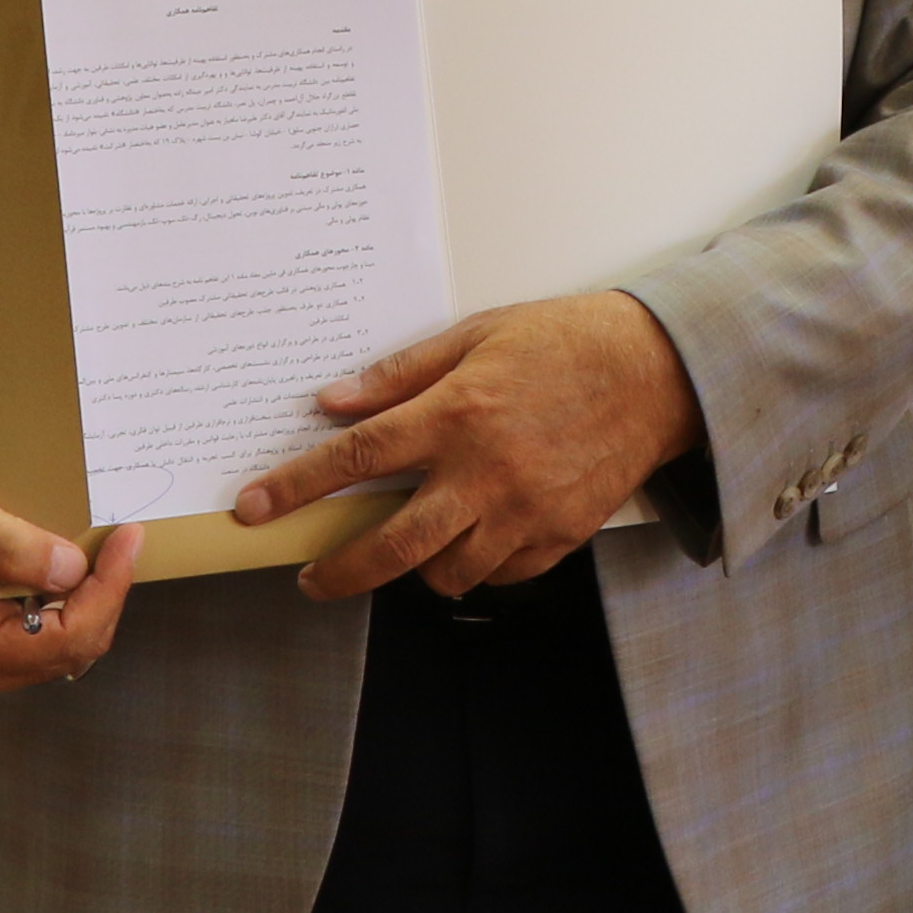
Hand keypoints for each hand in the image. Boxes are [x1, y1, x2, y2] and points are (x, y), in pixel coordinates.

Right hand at [0, 462, 143, 695]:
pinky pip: (64, 631)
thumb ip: (7, 544)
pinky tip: (84, 562)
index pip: (64, 638)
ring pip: (77, 641)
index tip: (128, 538)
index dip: (107, 590)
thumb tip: (71, 569)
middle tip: (125, 537)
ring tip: (108, 546)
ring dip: (99, 595)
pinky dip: (83, 597)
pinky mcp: (6, 647)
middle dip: (108, 592)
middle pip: (78, 645)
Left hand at [234, 290, 704, 601]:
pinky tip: (471, 540)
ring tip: (405, 550)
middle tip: (312, 577)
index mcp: (457, 414)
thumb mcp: (478, 335)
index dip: (296, 486)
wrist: (659, 371)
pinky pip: (500, 574)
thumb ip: (402, 374)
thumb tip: (333, 402)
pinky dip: (476, 567)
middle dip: (339, 571)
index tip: (254, 507)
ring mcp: (525, 511)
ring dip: (414, 570)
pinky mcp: (560, 535)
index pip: (357, 457)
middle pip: (392, 544)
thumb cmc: (567, 342)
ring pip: (447, 573)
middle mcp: (486, 472)